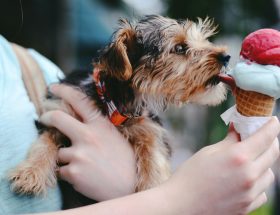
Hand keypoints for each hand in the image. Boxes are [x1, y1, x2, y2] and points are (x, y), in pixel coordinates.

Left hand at [40, 84, 136, 200]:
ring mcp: (79, 154)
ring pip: (60, 152)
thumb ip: (99, 127)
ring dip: (68, 158)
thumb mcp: (116, 136)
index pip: (79, 101)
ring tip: (86, 166)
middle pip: (58, 118)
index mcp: (100, 125)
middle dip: (47, 117)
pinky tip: (85, 176)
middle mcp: (88, 136)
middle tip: (43, 118)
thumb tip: (83, 121)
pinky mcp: (73, 172)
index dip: (63, 91)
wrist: (130, 186)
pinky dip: (69, 174)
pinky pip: (62, 171)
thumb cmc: (126, 161)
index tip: (52, 88)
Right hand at [161, 118, 279, 214]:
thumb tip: (238, 129)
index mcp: (238, 157)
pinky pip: (262, 193)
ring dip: (264, 164)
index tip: (273, 121)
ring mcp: (250, 194)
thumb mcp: (208, 152)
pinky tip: (244, 180)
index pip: (265, 137)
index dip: (272, 125)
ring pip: (269, 174)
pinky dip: (258, 184)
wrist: (180, 205)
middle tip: (263, 138)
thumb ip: (228, 141)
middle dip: (271, 142)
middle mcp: (249, 175)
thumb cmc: (190, 176)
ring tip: (250, 161)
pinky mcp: (247, 207)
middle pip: (273, 154)